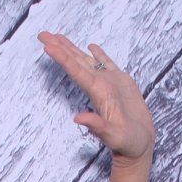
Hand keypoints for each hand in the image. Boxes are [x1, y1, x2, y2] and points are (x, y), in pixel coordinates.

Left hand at [39, 32, 153, 166]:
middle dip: (59, 47)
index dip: (61, 57)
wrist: (138, 147)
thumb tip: (77, 118)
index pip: (75, 71)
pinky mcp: (121, 84)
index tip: (46, 44)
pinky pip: (108, 64)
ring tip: (58, 36)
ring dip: (72, 48)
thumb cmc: (127, 145)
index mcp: (97, 93)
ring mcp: (109, 84)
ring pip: (87, 61)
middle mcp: (99, 86)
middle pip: (75, 62)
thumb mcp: (113, 136)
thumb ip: (96, 126)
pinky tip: (91, 46)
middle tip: (42, 34)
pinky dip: (99, 54)